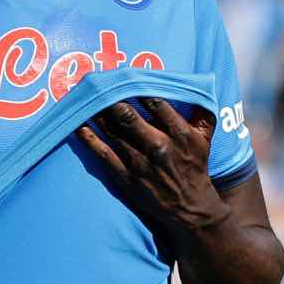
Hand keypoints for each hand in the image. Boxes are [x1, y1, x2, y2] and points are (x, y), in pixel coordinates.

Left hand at [76, 97, 230, 236]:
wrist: (190, 208)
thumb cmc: (195, 167)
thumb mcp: (205, 140)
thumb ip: (202, 114)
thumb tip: (198, 86)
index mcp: (180, 135)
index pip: (157, 104)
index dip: (138, 87)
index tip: (124, 75)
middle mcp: (159, 147)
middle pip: (129, 116)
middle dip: (111, 98)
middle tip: (97, 83)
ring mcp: (140, 162)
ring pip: (113, 132)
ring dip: (96, 113)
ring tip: (84, 97)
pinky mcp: (126, 176)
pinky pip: (103, 153)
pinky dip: (88, 138)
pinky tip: (77, 125)